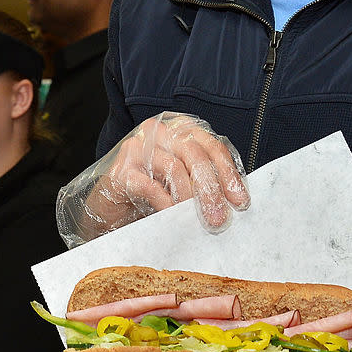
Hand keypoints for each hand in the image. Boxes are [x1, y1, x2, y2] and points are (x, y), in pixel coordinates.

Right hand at [57, 112, 249, 246]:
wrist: (110, 208)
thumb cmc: (152, 194)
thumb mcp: (184, 183)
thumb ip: (206, 182)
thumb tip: (236, 200)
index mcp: (181, 131)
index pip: (212, 146)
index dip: (229, 174)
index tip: (241, 201)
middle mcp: (160, 132)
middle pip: (195, 155)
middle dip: (212, 190)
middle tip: (219, 218)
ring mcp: (138, 148)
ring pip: (175, 167)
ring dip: (191, 198)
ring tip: (199, 221)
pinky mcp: (121, 169)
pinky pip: (150, 185)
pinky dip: (166, 203)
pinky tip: (173, 217)